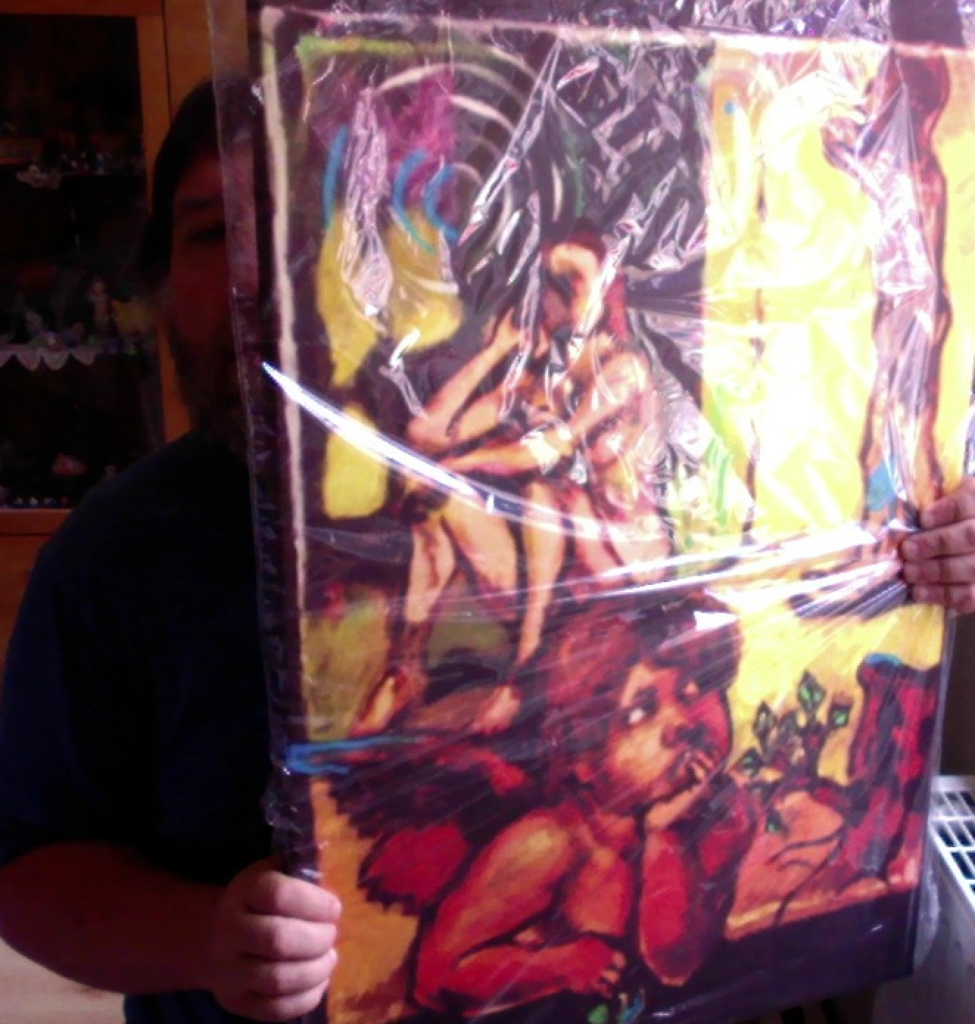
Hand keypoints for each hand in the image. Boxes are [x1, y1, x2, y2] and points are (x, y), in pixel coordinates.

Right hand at [207, 859, 340, 1021]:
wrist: (216, 937)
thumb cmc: (260, 901)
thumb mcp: (274, 873)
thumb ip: (301, 871)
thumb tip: (335, 868)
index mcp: (242, 891)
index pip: (278, 894)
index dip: (314, 902)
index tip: (334, 909)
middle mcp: (229, 931)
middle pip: (279, 940)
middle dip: (318, 939)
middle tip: (332, 935)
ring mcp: (228, 970)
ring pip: (278, 979)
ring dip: (316, 970)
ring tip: (329, 958)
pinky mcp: (235, 1002)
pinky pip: (275, 1009)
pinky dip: (306, 997)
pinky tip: (319, 981)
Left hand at [901, 478, 974, 611]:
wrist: (953, 550)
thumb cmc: (934, 520)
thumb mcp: (936, 502)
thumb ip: (925, 501)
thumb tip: (896, 509)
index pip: (970, 501)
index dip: (949, 510)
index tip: (924, 519)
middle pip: (970, 536)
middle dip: (936, 543)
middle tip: (907, 550)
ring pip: (971, 567)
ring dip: (936, 571)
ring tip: (908, 572)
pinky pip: (969, 596)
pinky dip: (943, 594)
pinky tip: (919, 592)